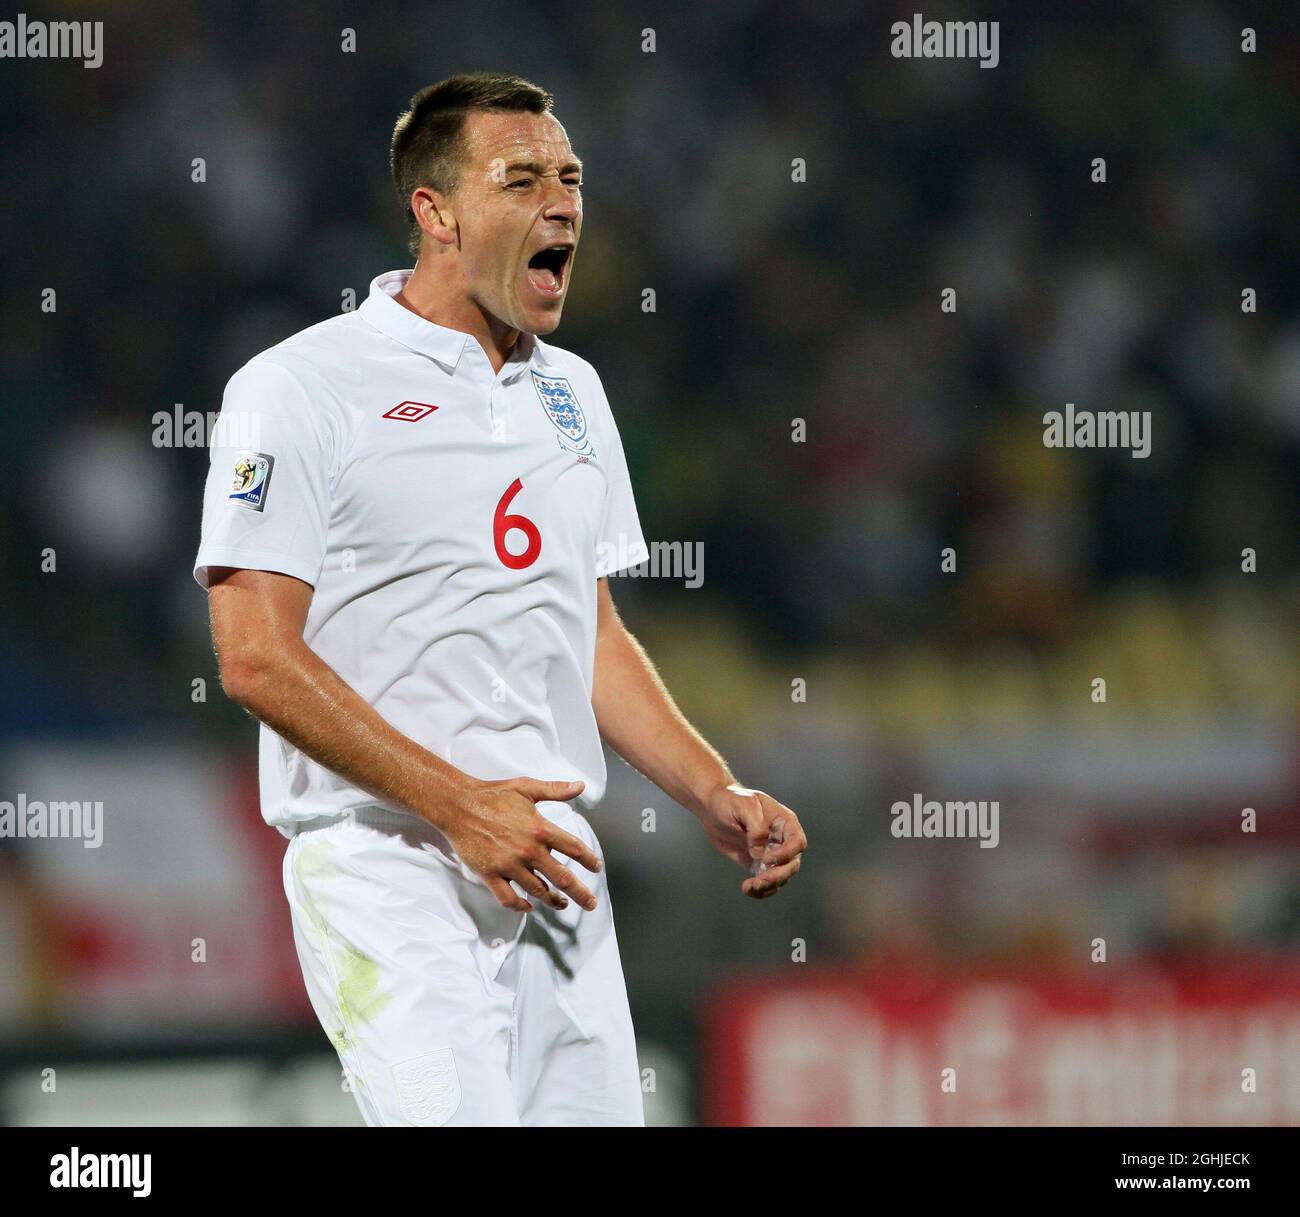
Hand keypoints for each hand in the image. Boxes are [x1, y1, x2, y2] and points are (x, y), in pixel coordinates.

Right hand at [432, 777, 601, 912]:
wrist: (458, 804)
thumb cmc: (492, 794)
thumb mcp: (527, 787)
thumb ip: (556, 790)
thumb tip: (580, 786)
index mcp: (540, 828)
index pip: (574, 848)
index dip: (589, 860)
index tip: (596, 867)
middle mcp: (528, 850)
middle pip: (562, 878)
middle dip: (580, 893)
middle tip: (590, 903)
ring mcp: (509, 864)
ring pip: (537, 891)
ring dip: (552, 900)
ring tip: (561, 903)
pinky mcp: (490, 874)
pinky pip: (508, 898)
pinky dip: (520, 906)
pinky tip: (528, 906)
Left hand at [700, 783, 806, 898]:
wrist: (714, 808)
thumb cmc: (731, 800)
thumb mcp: (743, 806)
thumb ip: (756, 827)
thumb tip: (760, 854)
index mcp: (784, 822)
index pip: (797, 842)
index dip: (786, 854)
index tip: (767, 859)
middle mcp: (781, 840)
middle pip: (792, 864)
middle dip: (778, 875)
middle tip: (759, 881)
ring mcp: (771, 854)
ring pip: (781, 877)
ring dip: (769, 886)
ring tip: (750, 887)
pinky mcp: (758, 865)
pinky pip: (766, 882)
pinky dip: (760, 890)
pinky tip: (747, 889)